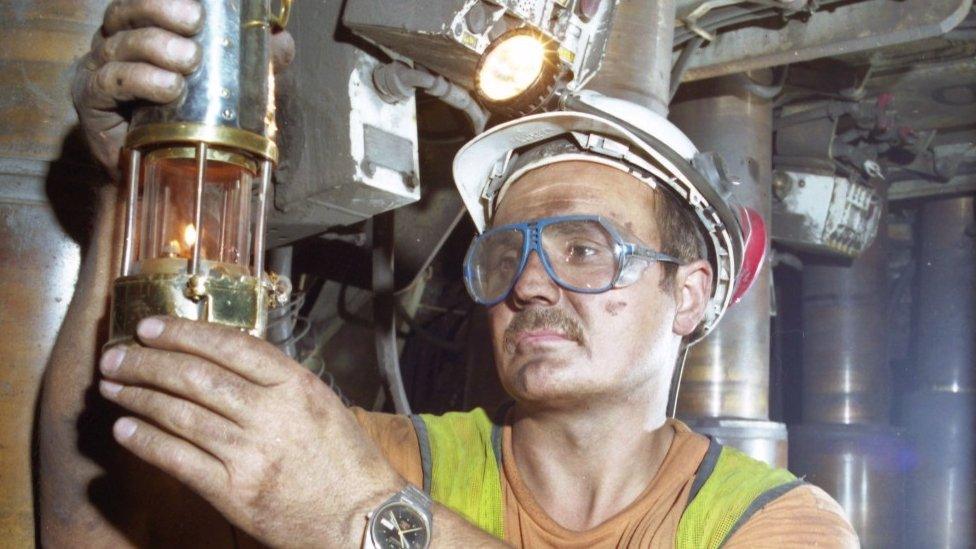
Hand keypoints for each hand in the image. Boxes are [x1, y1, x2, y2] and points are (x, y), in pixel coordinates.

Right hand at [74, 0, 295, 177]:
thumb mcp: (230, 86)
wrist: (163, 170)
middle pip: (125, 12)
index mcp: (144, 27)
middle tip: (195, 24)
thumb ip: (254, 62)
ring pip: (119, 45)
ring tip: (190, 62)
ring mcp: (99, 69)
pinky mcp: (92, 101)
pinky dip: (140, 80)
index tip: (198, 4)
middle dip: (159, 10)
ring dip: (155, 48)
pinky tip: (168, 87)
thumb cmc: (193, 117)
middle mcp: (116, 42)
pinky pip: (109, 82)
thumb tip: (282, 41)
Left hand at [97, 317, 403, 546]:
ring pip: (180, 414)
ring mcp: (251, 454)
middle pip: (195, 376)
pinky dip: (147, 442)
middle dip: (148, 362)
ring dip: (139, 397)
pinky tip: (125, 431)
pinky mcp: (235, 492)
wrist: (363, 518)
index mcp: (296, 386)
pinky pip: (180, 460)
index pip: (229, 346)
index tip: (150, 326)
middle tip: (117, 356)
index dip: (184, 333)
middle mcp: (272, 414)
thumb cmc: (346, 462)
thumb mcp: (322, 404)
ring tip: (114, 387)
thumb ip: (278, 381)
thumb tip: (222, 360)